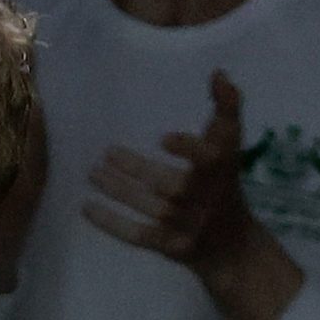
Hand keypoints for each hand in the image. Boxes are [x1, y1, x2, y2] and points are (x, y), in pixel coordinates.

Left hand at [83, 71, 302, 319]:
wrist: (233, 245)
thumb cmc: (225, 185)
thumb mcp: (230, 148)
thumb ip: (226, 110)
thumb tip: (217, 72)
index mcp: (223, 171)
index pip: (211, 158)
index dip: (189, 149)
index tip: (163, 138)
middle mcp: (206, 199)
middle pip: (170, 184)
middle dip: (136, 169)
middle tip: (106, 152)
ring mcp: (188, 225)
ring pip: (149, 207)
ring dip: (118, 190)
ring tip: (92, 173)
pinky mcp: (170, 246)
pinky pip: (137, 235)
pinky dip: (111, 222)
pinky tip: (87, 206)